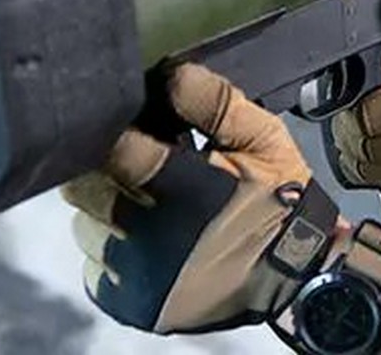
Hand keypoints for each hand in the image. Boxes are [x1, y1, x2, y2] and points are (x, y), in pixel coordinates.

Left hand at [64, 62, 346, 335]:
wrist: (296, 275)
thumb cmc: (278, 199)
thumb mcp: (265, 140)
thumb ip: (217, 103)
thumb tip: (170, 74)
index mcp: (191, 194)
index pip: (116, 151)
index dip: (111, 129)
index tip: (122, 119)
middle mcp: (157, 241)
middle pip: (87, 188)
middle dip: (104, 168)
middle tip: (132, 160)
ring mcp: (142, 279)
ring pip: (84, 227)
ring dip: (103, 209)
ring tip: (138, 200)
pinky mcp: (134, 305)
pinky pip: (93, 267)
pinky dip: (109, 248)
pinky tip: (140, 236)